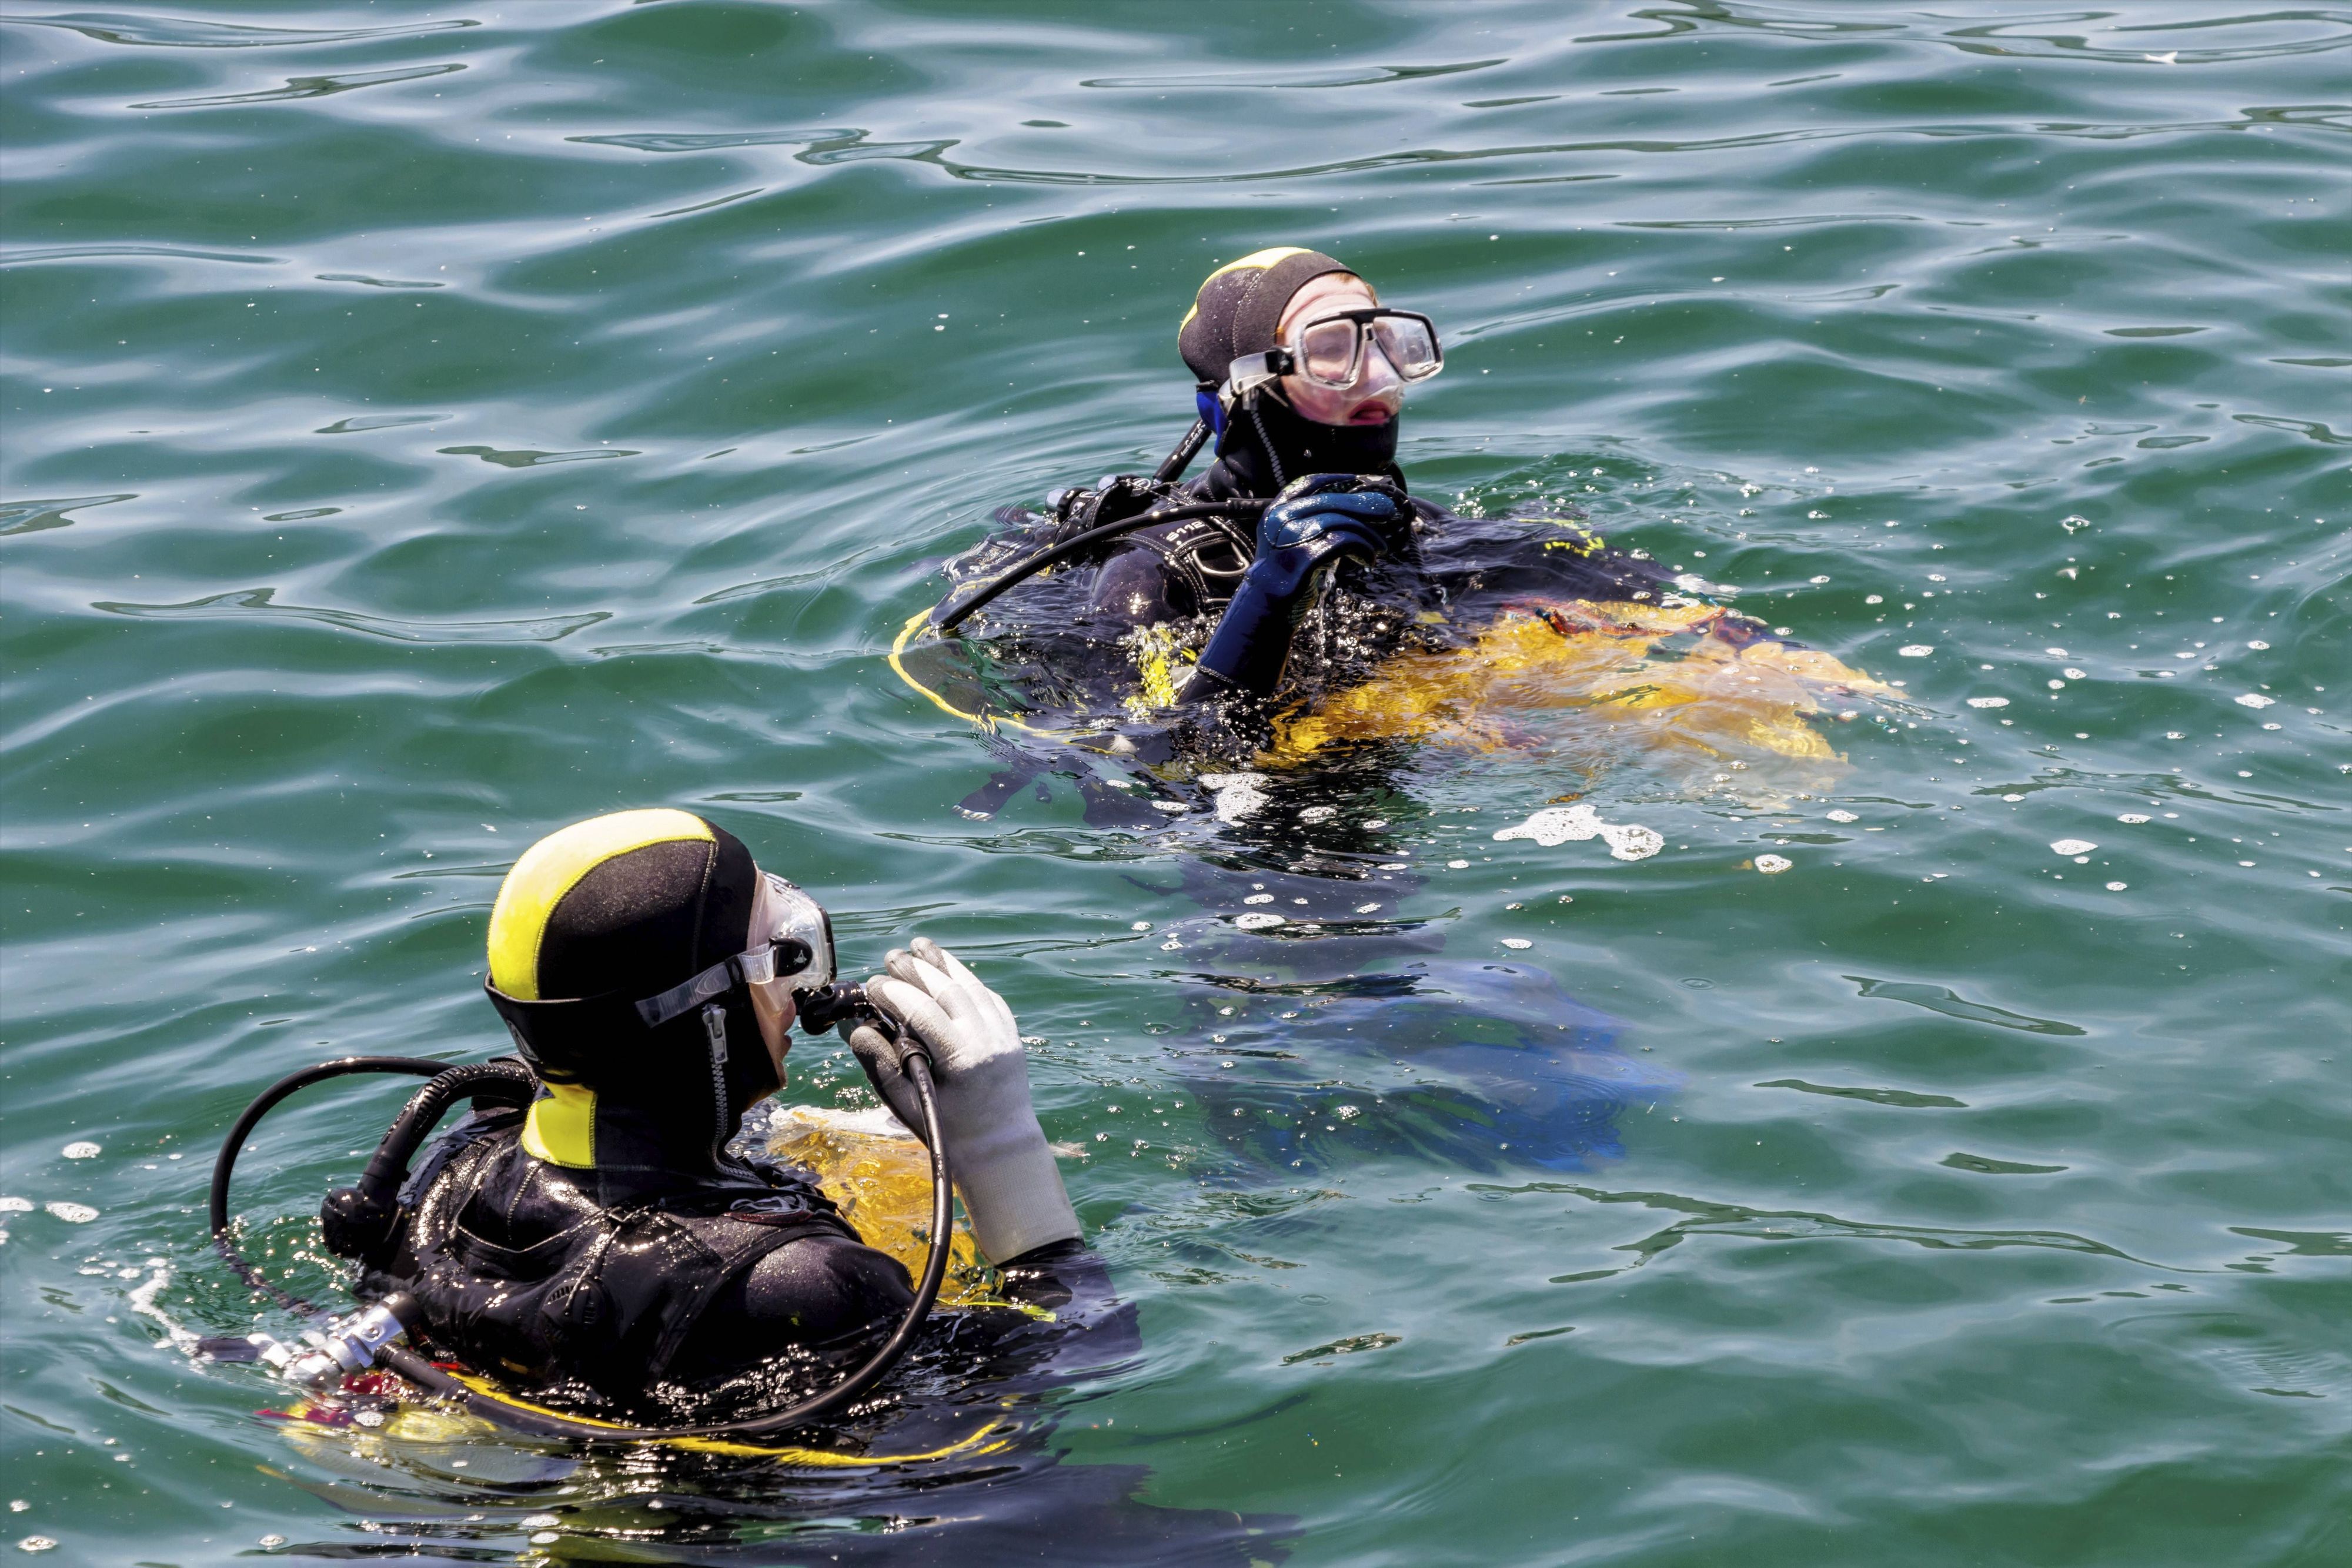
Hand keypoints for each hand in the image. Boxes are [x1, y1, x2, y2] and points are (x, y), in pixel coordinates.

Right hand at [846, 939, 1079, 1263]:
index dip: (895, 994)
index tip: (872, 986)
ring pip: (973, 987)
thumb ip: (880, 1064)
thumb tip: (856, 1028)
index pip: (924, 1011)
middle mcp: (989, 1039)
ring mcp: (1005, 1035)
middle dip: (918, 970)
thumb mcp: (907, 1105)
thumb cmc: (948, 1134)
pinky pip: (988, 997)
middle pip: (950, 990)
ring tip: (919, 946)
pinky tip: (949, 971)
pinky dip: (967, 980)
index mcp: (963, 1059)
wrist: (1001, 1149)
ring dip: (945, 965)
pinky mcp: (1012, 1035)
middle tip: (890, 957)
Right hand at [1258, 473, 1409, 561]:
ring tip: (1379, 547)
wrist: (1266, 606)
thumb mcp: (1289, 540)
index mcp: (1276, 511)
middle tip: (1387, 511)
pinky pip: (1345, 542)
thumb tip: (1350, 510)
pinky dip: (1363, 549)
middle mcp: (1281, 518)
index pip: (1308, 483)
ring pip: (1342, 522)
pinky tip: (1369, 560)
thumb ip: (1308, 523)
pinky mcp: (1306, 554)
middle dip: (1363, 505)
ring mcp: (1292, 535)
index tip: (1358, 480)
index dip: (1335, 480)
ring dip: (1367, 534)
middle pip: (1331, 501)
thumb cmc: (1285, 574)